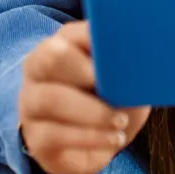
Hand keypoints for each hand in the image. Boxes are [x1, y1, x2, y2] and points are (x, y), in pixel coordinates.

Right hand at [18, 21, 150, 173]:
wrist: (98, 141)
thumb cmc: (113, 99)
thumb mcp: (126, 81)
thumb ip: (128, 67)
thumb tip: (143, 63)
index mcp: (64, 45)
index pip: (72, 32)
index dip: (96, 40)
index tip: (123, 51)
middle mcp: (39, 70)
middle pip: (50, 58)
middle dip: (83, 70)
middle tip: (115, 85)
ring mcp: (31, 104)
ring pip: (49, 100)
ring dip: (91, 111)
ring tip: (120, 121)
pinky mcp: (35, 138)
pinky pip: (54, 135)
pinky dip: (89, 137)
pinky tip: (115, 139)